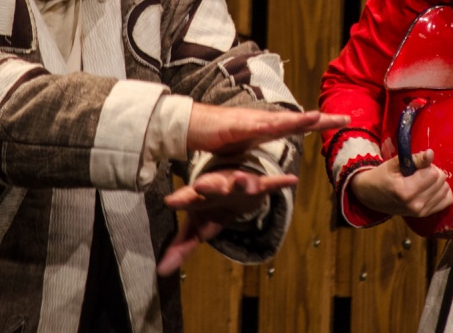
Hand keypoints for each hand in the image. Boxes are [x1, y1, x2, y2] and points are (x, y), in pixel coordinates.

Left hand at [156, 169, 298, 275]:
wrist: (234, 185)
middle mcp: (218, 187)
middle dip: (208, 186)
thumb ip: (180, 248)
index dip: (180, 199)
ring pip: (240, 182)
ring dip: (242, 181)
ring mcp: (239, 185)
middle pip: (212, 187)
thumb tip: (160, 272)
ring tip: (242, 179)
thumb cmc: (211, 207)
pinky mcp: (259, 185)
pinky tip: (292, 180)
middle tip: (202, 185)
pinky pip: (270, 184)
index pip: (188, 198)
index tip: (170, 201)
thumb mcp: (197, 227)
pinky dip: (280, 183)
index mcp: (200, 197)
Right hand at [186, 103, 347, 156]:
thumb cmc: (217, 134)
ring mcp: (247, 121)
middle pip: (295, 120)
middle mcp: (261, 120)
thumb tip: (278, 140)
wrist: (190, 126)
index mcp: (266, 126)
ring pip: (277, 120)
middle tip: (344, 119)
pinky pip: (250, 126)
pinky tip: (274, 126)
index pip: (298, 124)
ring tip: (316, 118)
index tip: (343, 121)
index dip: (320, 122)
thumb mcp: (247, 142)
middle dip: (319, 119)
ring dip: (296, 120)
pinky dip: (263, 125)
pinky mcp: (231, 127)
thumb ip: (263, 141)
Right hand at [348, 149, 452, 217]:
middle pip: (441, 181)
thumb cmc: (381, 176)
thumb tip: (431, 153)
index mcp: (406, 191)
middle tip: (419, 172)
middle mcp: (417, 205)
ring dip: (437, 182)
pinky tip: (431, 188)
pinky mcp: (426, 215)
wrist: (371, 196)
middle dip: (433, 172)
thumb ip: (414, 159)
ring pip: (446, 190)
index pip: (433, 174)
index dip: (427, 165)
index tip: (416, 166)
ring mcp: (422, 212)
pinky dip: (441, 191)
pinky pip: (447, 200)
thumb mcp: (394, 164)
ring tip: (423, 180)